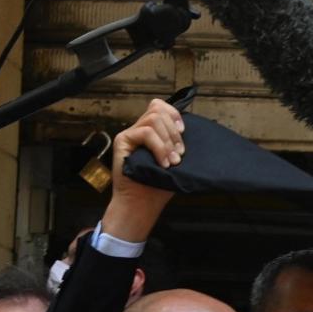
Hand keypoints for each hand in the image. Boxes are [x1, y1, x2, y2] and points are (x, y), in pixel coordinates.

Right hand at [101, 97, 184, 242]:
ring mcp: (130, 134)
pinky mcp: (123, 141)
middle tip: (179, 154)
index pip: (159, 107)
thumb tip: (189, 132)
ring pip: (153, 119)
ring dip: (167, 141)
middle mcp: (139, 130)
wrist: (141, 204)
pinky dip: (159, 147)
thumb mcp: (174, 163)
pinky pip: (145, 132)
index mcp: (151, 133)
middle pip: (158, 109)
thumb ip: (177, 145)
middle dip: (174, 131)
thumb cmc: (157, 187)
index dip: (174, 114)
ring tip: (172, 161)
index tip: (184, 132)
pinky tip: (163, 163)